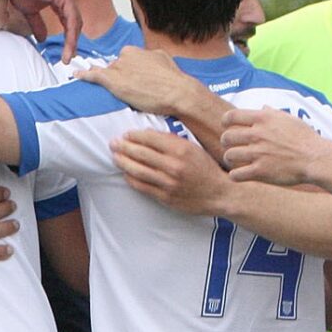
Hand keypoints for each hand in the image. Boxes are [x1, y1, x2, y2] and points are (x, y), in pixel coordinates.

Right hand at [11, 0, 82, 59]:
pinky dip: (71, 34)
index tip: (66, 52)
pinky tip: (69, 45)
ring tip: (68, 56)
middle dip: (72, 42)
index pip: (69, 21)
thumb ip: (38, 25)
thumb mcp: (30, 12)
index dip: (69, 37)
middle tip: (69, 58)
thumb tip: (42, 39)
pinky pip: (71, 19)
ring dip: (72, 41)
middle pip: (75, 23)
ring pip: (75, 23)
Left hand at [75, 48, 226, 145]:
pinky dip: (84, 75)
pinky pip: (94, 76)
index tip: (131, 80)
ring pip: (107, 74)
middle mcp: (125, 55)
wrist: (177, 92)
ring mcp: (118, 68)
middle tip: (132, 90)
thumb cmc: (173, 80)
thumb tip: (150, 58)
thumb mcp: (164, 60)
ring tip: (115, 91)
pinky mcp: (113, 81)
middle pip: (115, 67)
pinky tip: (76, 75)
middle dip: (120, 78)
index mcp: (137, 50)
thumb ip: (152, 58)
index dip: (127, 72)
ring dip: (109, 82)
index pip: (125, 60)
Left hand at [111, 128, 231, 217]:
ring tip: (115, 157)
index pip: (150, 139)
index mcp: (181, 150)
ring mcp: (168, 183)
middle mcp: (173, 166)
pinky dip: (131, 179)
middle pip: (141, 154)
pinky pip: (143, 187)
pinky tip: (125, 174)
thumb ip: (171, 140)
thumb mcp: (193, 148)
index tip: (126, 134)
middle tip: (113, 143)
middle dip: (123, 147)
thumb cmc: (206, 168)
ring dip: (123, 162)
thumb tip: (147, 134)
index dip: (135, 136)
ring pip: (138, 170)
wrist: (219, 193)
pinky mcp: (166, 197)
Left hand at [223, 108, 330, 186]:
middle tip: (231, 146)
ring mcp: (257, 153)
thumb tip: (262, 107)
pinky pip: (236, 175)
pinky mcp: (260, 171)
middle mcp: (257, 134)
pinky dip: (235, 175)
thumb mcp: (289, 119)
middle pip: (227, 137)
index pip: (232, 116)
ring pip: (229, 156)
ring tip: (235, 161)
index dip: (226, 121)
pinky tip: (240, 175)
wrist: (315, 158)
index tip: (226, 126)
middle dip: (226, 142)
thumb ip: (272, 113)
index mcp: (263, 119)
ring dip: (230, 159)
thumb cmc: (305, 138)